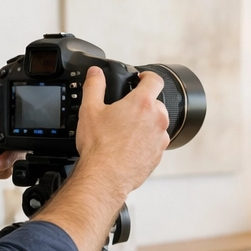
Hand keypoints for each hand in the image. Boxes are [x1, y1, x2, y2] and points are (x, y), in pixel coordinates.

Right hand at [33, 67, 170, 250]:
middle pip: (156, 103)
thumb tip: (95, 73)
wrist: (106, 177)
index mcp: (143, 103)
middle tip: (125, 111)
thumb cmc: (99, 146)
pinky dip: (145, 141)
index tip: (141, 78)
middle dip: (143, 104)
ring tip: (125, 132)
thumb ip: (94, 86)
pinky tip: (128, 147)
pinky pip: (155, 142)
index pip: (154, 80)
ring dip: (146, 124)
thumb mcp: (90, 109)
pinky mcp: (158, 155)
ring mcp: (160, 139)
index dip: (147, 76)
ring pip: (157, 124)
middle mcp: (157, 119)